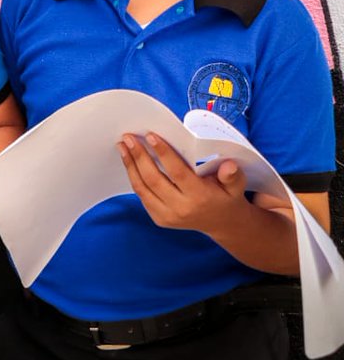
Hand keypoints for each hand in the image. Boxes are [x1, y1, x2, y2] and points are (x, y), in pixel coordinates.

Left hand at [119, 133, 248, 234]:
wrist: (222, 223)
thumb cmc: (226, 197)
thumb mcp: (235, 186)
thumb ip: (232, 175)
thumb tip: (229, 165)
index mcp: (200, 197)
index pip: (177, 172)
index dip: (163, 153)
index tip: (150, 135)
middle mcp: (182, 209)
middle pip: (154, 179)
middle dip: (139, 156)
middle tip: (129, 137)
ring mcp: (168, 216)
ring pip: (142, 188)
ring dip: (130, 165)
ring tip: (122, 146)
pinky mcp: (159, 219)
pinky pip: (142, 196)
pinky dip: (134, 177)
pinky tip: (129, 161)